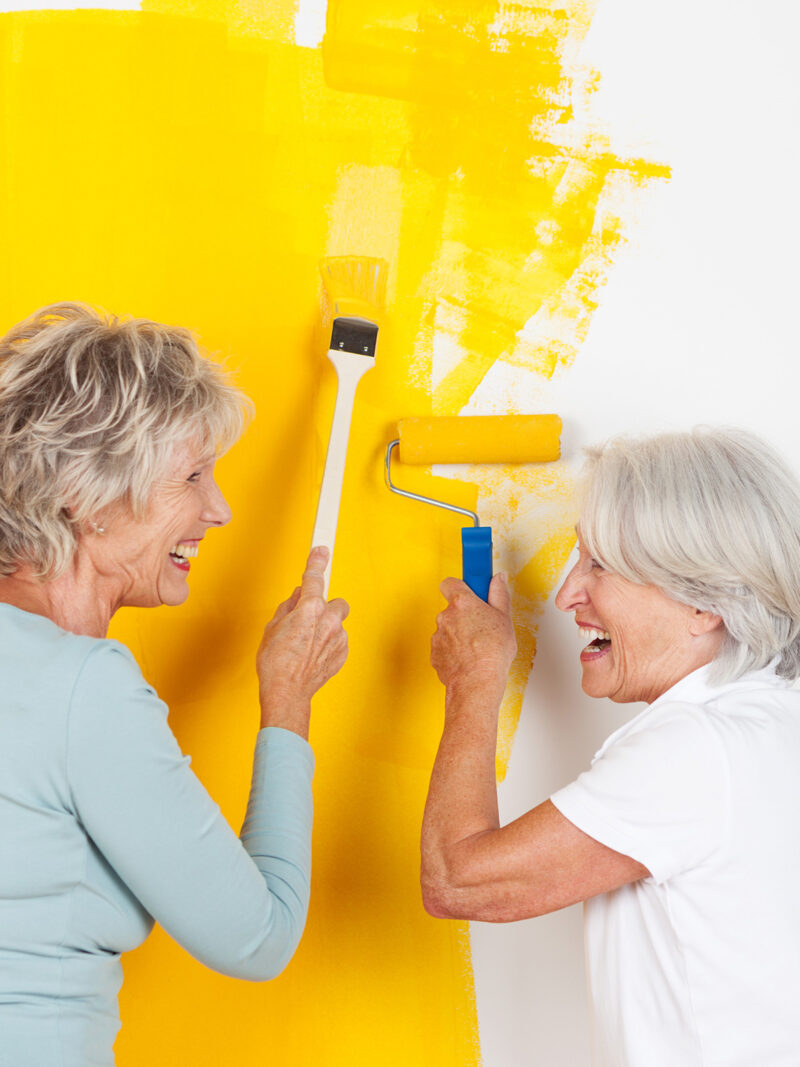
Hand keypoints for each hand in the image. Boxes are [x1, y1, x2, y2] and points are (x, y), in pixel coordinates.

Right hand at [257, 547, 349, 736]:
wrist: (287, 692)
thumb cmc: (275, 662)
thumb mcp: (273, 627)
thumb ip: (288, 606)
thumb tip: (298, 596)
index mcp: (310, 609)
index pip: (315, 578)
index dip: (317, 561)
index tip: (321, 550)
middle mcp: (329, 620)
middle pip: (335, 602)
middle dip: (324, 608)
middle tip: (308, 622)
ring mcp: (339, 637)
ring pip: (337, 623)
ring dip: (326, 628)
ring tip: (306, 645)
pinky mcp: (343, 652)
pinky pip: (338, 640)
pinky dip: (328, 644)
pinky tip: (312, 655)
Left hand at [431, 574, 516, 691]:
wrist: (476, 683)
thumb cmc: (492, 653)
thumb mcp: (504, 618)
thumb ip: (499, 594)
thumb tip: (498, 579)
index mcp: (461, 603)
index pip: (450, 582)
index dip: (461, 587)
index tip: (472, 591)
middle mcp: (445, 616)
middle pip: (452, 608)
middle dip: (465, 615)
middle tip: (482, 625)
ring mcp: (438, 636)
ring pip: (448, 629)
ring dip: (459, 634)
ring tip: (477, 646)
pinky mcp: (435, 654)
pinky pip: (444, 647)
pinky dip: (454, 651)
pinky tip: (469, 658)